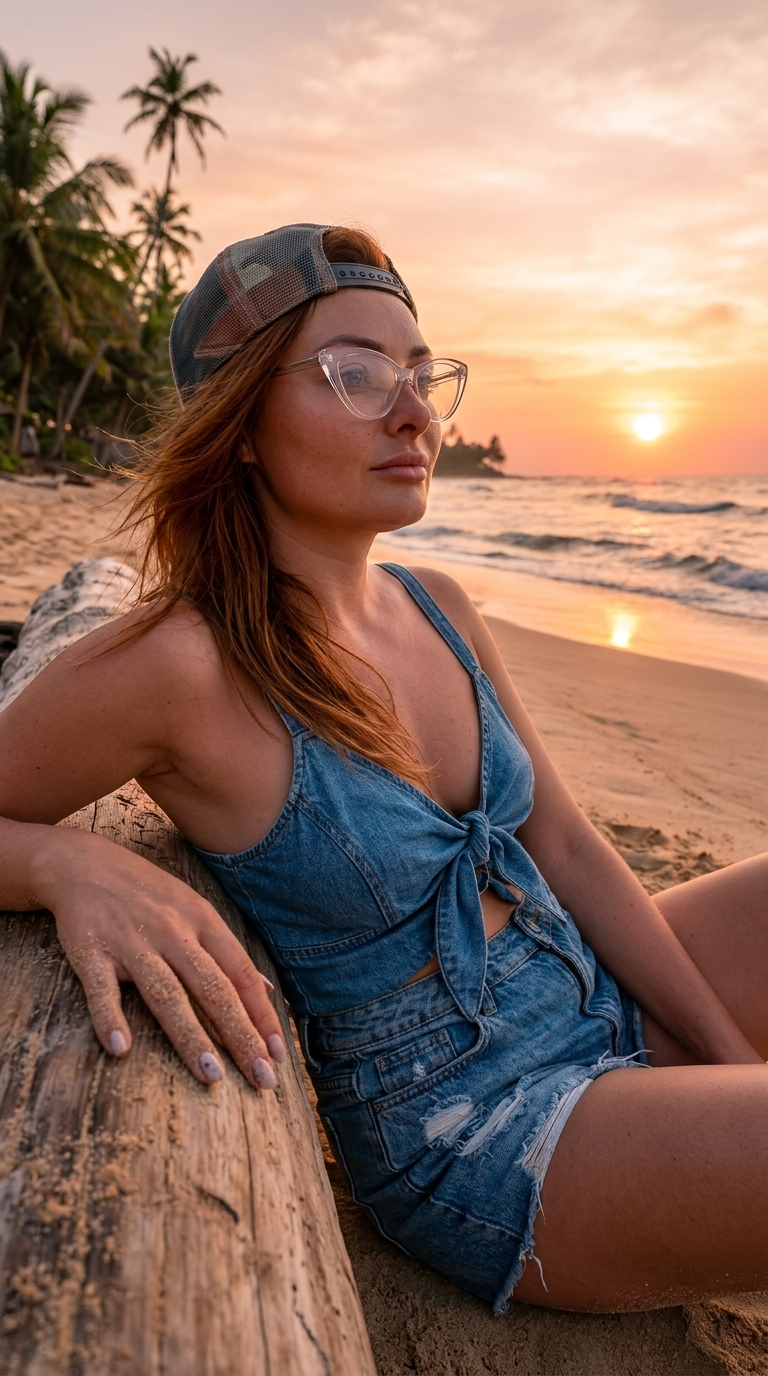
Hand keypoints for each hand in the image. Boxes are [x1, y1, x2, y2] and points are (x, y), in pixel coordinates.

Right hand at [36, 829, 285, 1088]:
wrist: (84, 864)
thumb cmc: (148, 893)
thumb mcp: (195, 911)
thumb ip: (228, 952)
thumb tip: (267, 990)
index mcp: (202, 921)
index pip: (240, 974)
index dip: (261, 1014)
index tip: (276, 1054)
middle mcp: (173, 932)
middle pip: (212, 988)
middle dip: (240, 1034)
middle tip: (261, 1078)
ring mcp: (132, 942)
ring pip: (167, 994)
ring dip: (190, 1036)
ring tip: (212, 1076)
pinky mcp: (91, 951)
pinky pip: (102, 988)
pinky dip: (110, 1017)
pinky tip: (121, 1048)